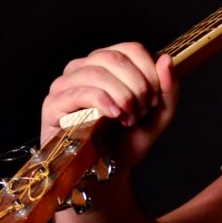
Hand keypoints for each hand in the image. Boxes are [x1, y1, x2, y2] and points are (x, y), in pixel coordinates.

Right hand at [41, 43, 179, 171]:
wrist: (106, 173)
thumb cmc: (129, 139)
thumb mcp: (158, 114)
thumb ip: (168, 88)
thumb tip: (166, 59)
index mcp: (108, 63)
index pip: (131, 49)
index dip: (149, 72)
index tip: (154, 98)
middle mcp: (85, 67)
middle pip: (115, 58)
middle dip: (137, 86)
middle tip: (142, 110)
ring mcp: (66, 84)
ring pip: (97, 72)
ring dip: (122, 95)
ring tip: (129, 117)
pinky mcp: (53, 104)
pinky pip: (79, 91)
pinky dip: (103, 101)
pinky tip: (114, 115)